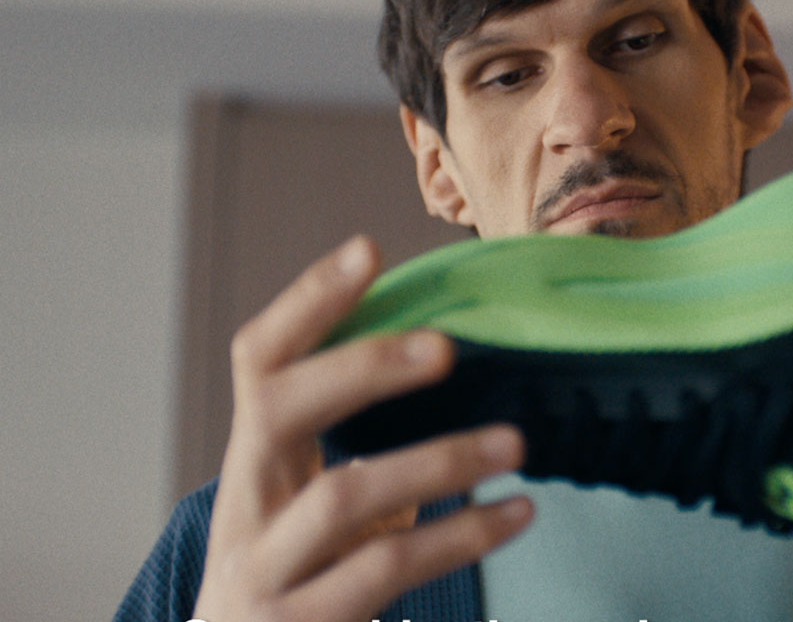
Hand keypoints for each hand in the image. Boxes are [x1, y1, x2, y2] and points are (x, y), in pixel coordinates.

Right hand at [191, 235, 532, 621]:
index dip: (308, 302)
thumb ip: (353, 441)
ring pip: (341, 498)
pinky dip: (460, 536)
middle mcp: (245, 505)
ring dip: (437, 461)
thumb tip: (450, 353)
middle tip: (445, 347)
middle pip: (276, 412)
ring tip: (516, 442)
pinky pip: (384, 571)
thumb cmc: (297, 570)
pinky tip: (518, 514)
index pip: (260, 360)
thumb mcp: (307, 500)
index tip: (368, 248)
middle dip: (359, 367)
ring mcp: (265, 569)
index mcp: (255, 457)